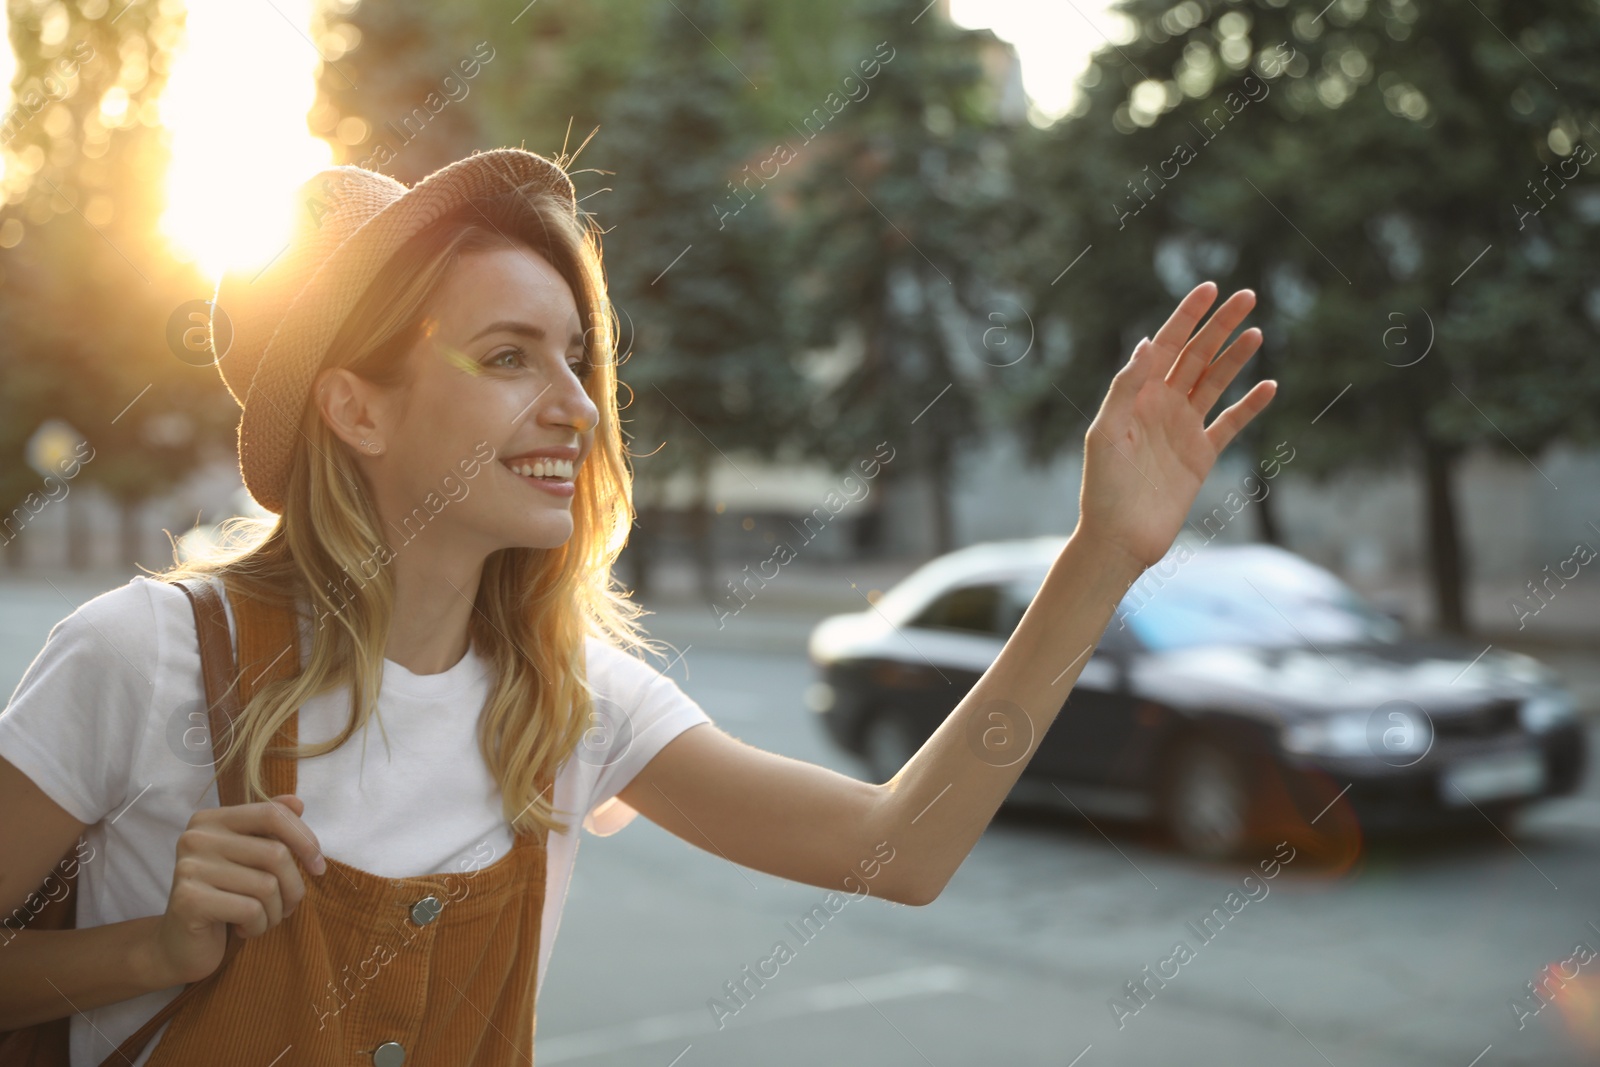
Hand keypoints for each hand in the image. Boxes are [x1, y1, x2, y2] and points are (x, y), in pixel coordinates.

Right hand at [147, 794, 325, 985]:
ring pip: (267, 885)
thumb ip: (270, 829)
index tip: (318, 867)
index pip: (273, 814)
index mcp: (211, 819)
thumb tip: (297, 802)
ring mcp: (189, 867)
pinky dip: (258, 926)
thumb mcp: (250, 860)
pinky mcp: (189, 900)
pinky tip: (243, 930)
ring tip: (261, 919)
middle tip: (286, 907)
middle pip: (275, 853)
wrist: (180, 946)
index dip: (305, 839)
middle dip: (293, 888)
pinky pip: (251, 910)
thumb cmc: (225, 898)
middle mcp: (196, 837)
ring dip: (275, 912)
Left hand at [1076, 281, 1275, 572]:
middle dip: (1220, 326)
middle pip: (1196, 356)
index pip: (1167, 344)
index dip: (1188, 315)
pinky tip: (1270, 385)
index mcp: (1136, 395)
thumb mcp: (1105, 433)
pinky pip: (1231, 424)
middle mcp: (1161, 406)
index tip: (1211, 287)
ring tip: (1257, 331)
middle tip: (1247, 296)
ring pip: (1215, 383)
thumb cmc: (1103, 488)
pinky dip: (1250, 406)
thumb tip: (1150, 342)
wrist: (1119, 539)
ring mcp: (1183, 430)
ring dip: (1236, 357)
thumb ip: (1126, 387)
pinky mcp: (1201, 456)